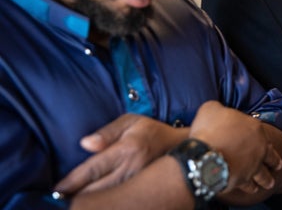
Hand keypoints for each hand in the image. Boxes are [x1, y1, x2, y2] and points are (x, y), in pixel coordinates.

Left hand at [55, 114, 187, 194]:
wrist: (182, 146)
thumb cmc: (151, 131)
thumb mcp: (131, 121)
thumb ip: (107, 131)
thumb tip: (85, 144)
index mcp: (126, 149)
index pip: (91, 170)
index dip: (71, 182)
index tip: (57, 189)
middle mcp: (131, 169)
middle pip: (96, 191)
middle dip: (77, 196)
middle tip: (63, 198)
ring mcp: (137, 183)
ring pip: (107, 200)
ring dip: (90, 202)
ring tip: (77, 201)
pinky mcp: (143, 193)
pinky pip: (118, 202)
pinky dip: (105, 203)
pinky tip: (97, 203)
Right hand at [189, 101, 281, 195]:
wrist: (204, 154)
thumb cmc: (208, 130)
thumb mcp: (211, 110)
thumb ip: (218, 109)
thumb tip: (217, 110)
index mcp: (254, 128)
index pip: (260, 131)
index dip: (260, 135)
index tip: (262, 139)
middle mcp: (259, 147)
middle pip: (270, 155)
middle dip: (274, 160)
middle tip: (278, 165)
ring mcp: (253, 166)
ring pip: (264, 174)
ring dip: (267, 178)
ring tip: (270, 182)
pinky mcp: (244, 180)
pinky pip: (249, 185)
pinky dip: (251, 187)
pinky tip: (252, 189)